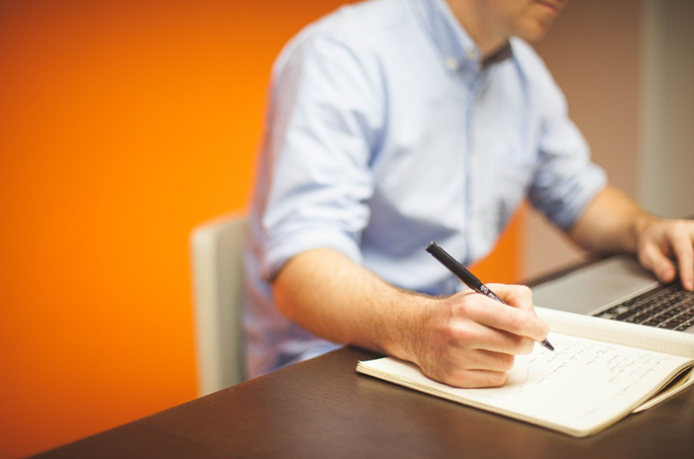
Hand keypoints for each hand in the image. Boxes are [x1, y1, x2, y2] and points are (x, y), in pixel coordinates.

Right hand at [407, 284, 548, 387]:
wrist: (416, 328)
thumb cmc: (455, 312)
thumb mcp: (481, 293)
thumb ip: (514, 297)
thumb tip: (535, 319)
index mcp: (470, 307)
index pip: (518, 321)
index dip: (537, 328)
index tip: (540, 330)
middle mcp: (461, 332)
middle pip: (518, 345)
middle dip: (524, 341)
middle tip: (517, 337)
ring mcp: (457, 357)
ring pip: (507, 363)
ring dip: (505, 355)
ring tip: (488, 345)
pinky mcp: (454, 377)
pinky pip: (495, 378)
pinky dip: (493, 370)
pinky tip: (479, 358)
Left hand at [635, 217, 693, 290]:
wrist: (654, 231)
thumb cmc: (651, 242)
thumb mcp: (646, 253)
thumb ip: (658, 265)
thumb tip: (669, 277)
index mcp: (676, 231)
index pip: (686, 253)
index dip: (688, 271)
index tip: (689, 286)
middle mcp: (691, 230)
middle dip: (693, 271)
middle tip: (690, 286)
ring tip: (690, 281)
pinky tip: (692, 277)